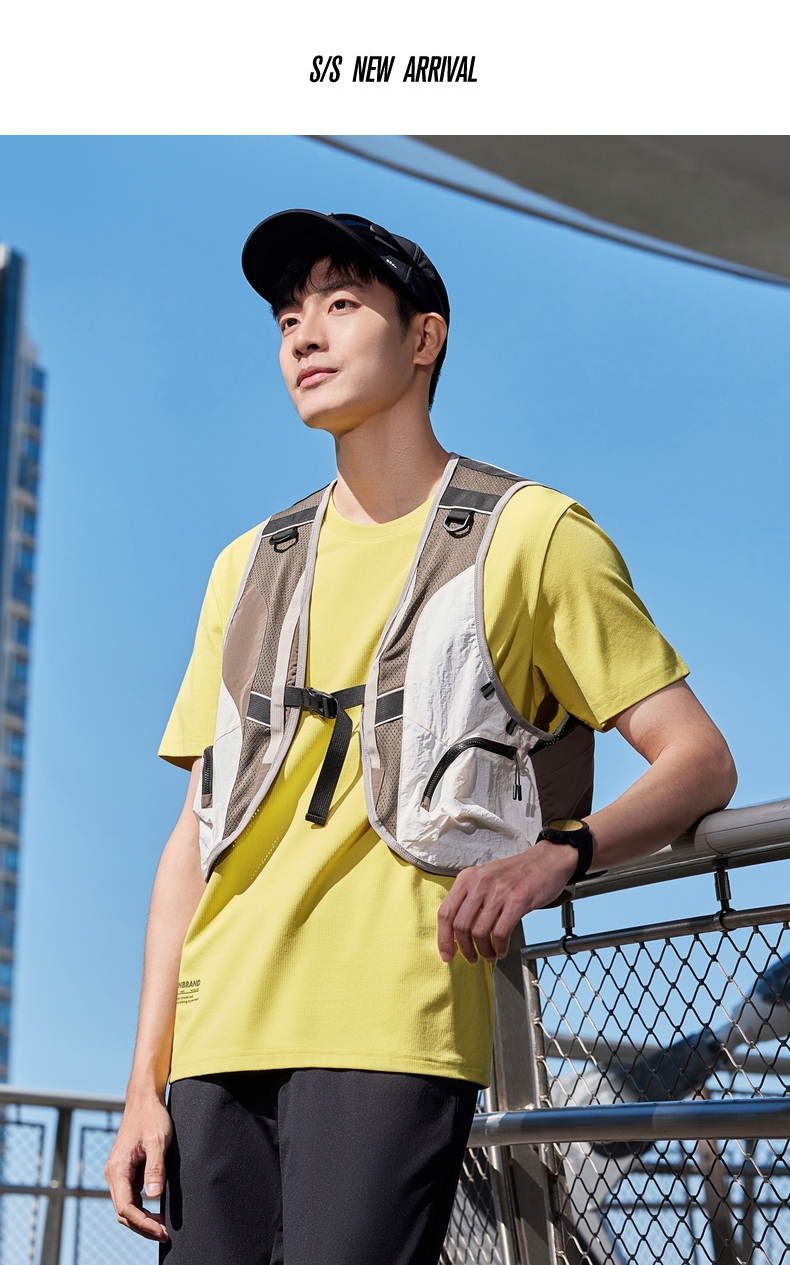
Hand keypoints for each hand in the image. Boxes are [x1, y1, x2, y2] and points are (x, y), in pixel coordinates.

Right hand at [105, 1094, 171, 1241]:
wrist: (144, 1098)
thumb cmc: (152, 1116)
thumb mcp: (158, 1141)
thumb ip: (156, 1168)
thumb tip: (153, 1197)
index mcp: (118, 1168)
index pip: (125, 1208)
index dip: (143, 1223)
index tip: (162, 1230)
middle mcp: (114, 1174)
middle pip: (123, 1212)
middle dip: (143, 1226)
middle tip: (165, 1234)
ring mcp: (119, 1173)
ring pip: (126, 1206)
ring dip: (142, 1220)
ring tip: (163, 1228)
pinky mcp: (126, 1171)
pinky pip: (130, 1196)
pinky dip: (142, 1209)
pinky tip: (157, 1213)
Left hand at [437, 839, 577, 964]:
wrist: (546, 860)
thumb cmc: (516, 873)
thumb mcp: (485, 878)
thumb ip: (470, 899)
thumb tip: (457, 932)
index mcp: (467, 878)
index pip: (446, 912)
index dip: (443, 938)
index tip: (446, 954)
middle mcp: (479, 883)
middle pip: (460, 926)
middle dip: (464, 949)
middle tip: (470, 959)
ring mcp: (498, 892)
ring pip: (479, 933)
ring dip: (483, 951)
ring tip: (489, 955)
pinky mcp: (517, 901)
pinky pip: (501, 933)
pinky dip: (499, 947)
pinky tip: (501, 950)